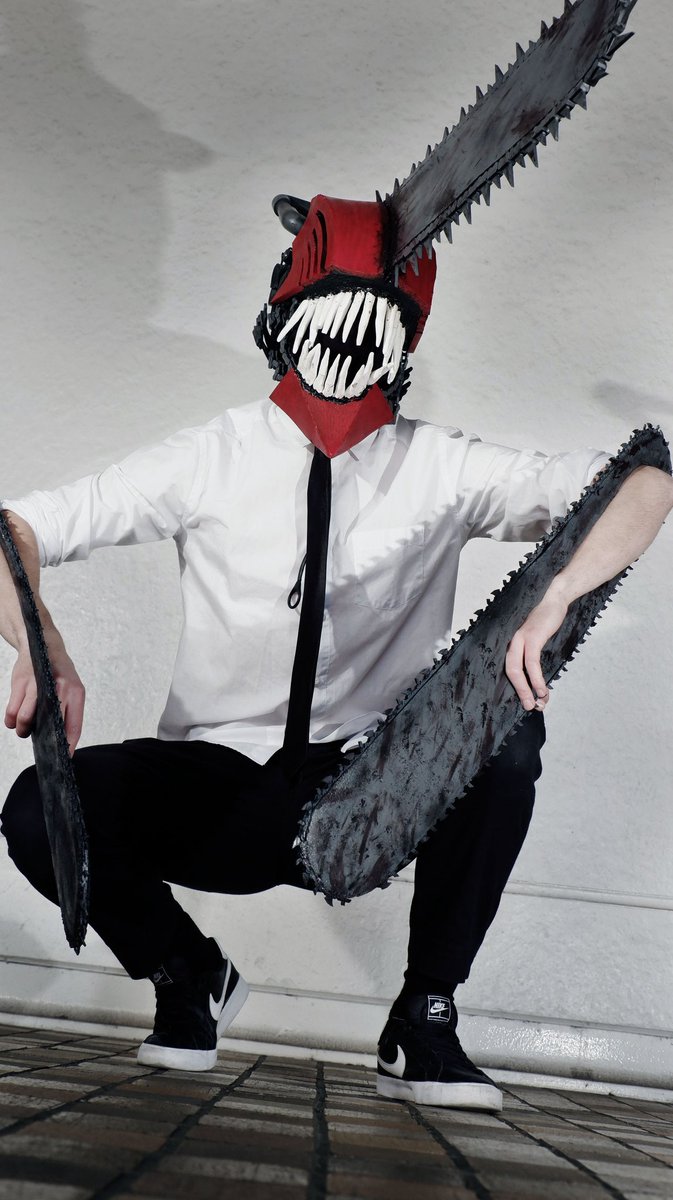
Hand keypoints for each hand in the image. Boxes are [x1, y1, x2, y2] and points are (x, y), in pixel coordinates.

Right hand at [5, 639, 84, 755]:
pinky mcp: (20, 682)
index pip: (74, 724)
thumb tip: (62, 739)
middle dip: (44, 740)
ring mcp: (38, 685)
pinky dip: (10, 719)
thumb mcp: (70, 687)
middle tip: (41, 747)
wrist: (41, 643)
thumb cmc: (56, 672)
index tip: (65, 757)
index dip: (69, 744)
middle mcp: (59, 688)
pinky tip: (13, 719)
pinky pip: (12, 710)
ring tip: (23, 729)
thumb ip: (67, 709)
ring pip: (25, 718)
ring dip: (22, 729)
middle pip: (49, 724)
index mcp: (76, 692)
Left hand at [505, 589, 568, 711]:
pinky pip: (531, 662)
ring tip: (537, 704)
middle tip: (529, 707)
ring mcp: (519, 639)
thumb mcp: (537, 638)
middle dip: (519, 692)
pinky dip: (536, 678)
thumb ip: (533, 654)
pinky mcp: (531, 637)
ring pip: (517, 670)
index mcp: (511, 644)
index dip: (517, 687)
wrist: (554, 598)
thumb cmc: (546, 619)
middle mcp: (511, 642)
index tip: (527, 701)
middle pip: (509, 672)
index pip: (509, 669)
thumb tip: (537, 677)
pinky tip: (542, 690)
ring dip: (527, 690)